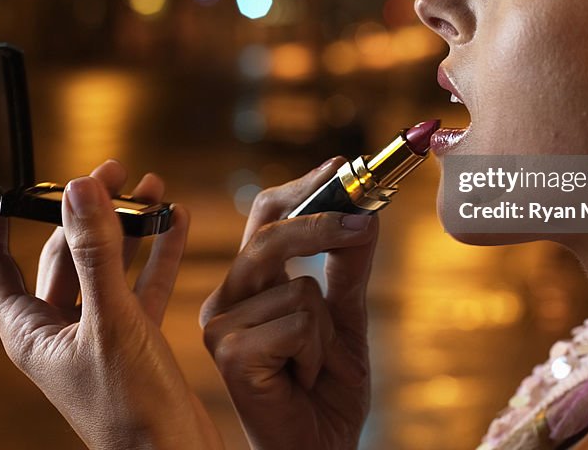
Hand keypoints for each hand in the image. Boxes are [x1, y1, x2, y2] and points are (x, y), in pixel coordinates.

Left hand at [0, 160, 221, 449]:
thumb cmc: (131, 410)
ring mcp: (97, 332)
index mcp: (29, 331)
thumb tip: (80, 189)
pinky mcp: (135, 338)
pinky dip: (157, 252)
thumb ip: (97, 254)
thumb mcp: (112, 323)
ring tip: (150, 188)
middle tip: (110, 173)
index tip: (7, 179)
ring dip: (126, 226)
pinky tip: (176, 222)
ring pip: (104, 264)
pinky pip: (142, 283)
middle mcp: (58, 328)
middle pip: (58, 253)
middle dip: (82, 210)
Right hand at [200, 159, 379, 449]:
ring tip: (313, 364)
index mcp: (249, 284)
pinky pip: (298, 322)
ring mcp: (221, 326)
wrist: (320, 449)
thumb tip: (365, 214)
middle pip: (270, 233)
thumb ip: (349, 268)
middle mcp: (227, 298)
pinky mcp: (228, 353)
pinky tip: (301, 380)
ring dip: (327, 330)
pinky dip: (318, 354)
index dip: (303, 187)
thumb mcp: (348, 318)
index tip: (342, 165)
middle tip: (364, 223)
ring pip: (299, 286)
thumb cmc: (327, 390)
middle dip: (323, 224)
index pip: (266, 216)